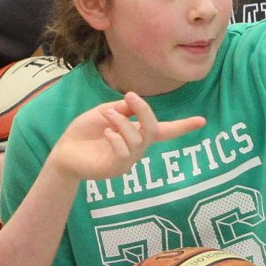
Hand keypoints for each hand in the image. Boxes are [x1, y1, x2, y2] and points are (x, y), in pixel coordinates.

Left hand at [46, 92, 204, 181]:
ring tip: (107, 115)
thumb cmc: (84, 133)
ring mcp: (128, 161)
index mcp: (137, 134)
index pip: (165, 131)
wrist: (64, 151)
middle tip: (131, 96)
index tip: (202, 121)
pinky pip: (124, 152)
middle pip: (153, 129)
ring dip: (123, 122)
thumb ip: (122, 109)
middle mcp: (137, 149)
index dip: (184, 126)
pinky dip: (116, 137)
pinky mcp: (116, 169)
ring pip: (138, 139)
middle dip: (145, 110)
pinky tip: (105, 132)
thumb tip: (137, 101)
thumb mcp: (104, 112)